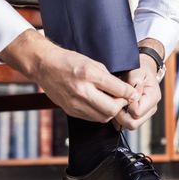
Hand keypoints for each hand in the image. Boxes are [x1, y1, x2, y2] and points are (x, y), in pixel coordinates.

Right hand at [0, 30, 139, 121]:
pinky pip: (91, 118)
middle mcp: (82, 91)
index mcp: (89, 75)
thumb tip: (125, 90)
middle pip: (112, 109)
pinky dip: (100, 114)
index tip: (134, 94)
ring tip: (112, 102)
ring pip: (103, 117)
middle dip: (121, 105)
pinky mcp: (70, 110)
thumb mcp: (93, 63)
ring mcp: (74, 103)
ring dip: (111, 111)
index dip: (130, 93)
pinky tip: (100, 105)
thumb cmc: (69, 61)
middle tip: (123, 99)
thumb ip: (109, 78)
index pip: (118, 90)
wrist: (44, 66)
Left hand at [113, 53, 161, 129]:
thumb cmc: (140, 70)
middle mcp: (150, 109)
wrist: (142, 71)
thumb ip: (134, 81)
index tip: (121, 96)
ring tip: (115, 103)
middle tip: (115, 102)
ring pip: (128, 126)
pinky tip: (116, 107)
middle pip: (133, 123)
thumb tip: (132, 95)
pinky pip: (125, 125)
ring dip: (118, 118)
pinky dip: (118, 119)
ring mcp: (144, 115)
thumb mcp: (137, 70)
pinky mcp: (137, 117)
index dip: (126, 105)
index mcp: (153, 97)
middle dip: (120, 115)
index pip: (137, 112)